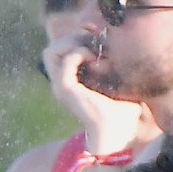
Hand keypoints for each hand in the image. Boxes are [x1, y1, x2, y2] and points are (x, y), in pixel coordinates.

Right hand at [43, 34, 145, 153]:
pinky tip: (93, 57)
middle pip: (52, 48)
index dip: (76, 40)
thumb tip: (112, 47)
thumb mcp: (115, 82)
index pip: (60, 50)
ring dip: (71, 43)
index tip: (97, 44)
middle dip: (71, 39)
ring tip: (90, 49)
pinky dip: (78, 53)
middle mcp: (62, 83)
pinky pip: (65, 61)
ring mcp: (61, 87)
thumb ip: (109, 65)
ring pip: (51, 51)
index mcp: (71, 81)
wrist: (118, 133)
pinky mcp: (66, 90)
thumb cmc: (121, 111)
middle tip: (92, 44)